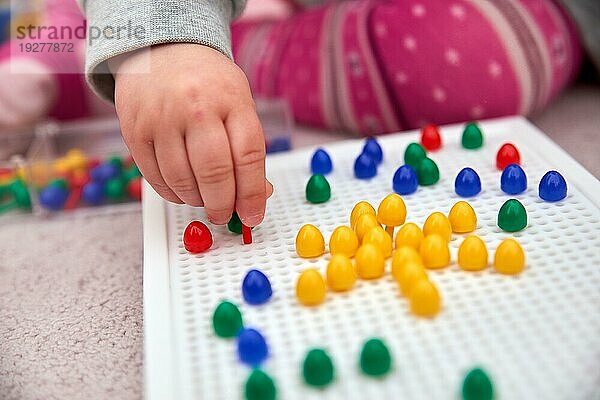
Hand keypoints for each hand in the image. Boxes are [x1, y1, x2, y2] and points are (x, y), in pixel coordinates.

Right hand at [111, 43, 272, 225]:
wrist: (159, 49)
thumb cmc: (206, 82)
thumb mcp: (238, 104)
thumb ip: (248, 149)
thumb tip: (258, 195)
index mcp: (230, 99)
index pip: (248, 156)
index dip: (253, 194)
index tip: (253, 214)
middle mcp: (195, 106)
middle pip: (214, 173)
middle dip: (223, 205)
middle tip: (225, 215)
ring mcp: (161, 119)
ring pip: (182, 181)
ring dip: (197, 200)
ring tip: (204, 197)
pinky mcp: (134, 131)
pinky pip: (155, 179)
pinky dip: (173, 194)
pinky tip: (183, 190)